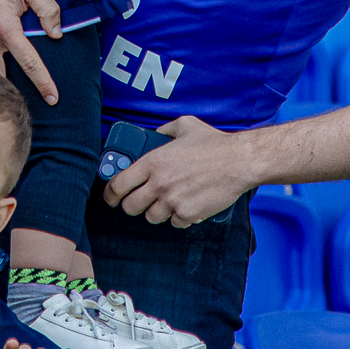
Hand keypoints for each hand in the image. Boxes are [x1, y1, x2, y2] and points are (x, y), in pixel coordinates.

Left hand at [103, 116, 252, 227]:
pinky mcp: (188, 214)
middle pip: (130, 207)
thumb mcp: (184, 126)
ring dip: (156, 211)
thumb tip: (155, 135)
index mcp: (152, 162)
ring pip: (151, 217)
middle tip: (140, 200)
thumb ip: (164, 131)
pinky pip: (174, 223)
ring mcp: (173, 201)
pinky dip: (178, 217)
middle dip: (132, 205)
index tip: (111, 197)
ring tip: (167, 201)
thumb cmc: (214, 143)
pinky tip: (186, 205)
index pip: (118, 185)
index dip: (110, 194)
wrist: (239, 162)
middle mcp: (159, 184)